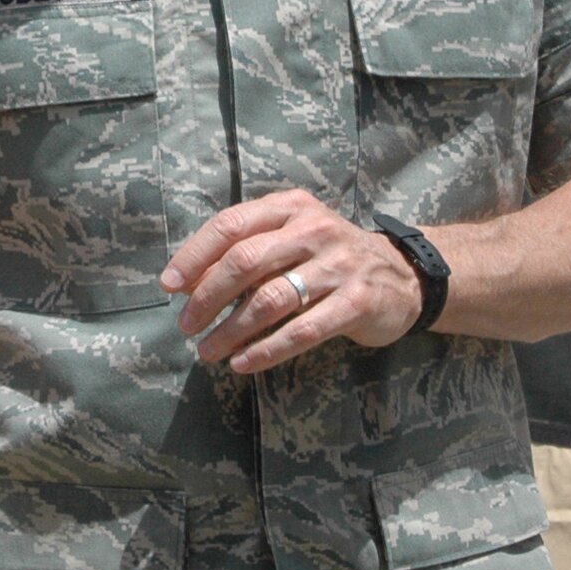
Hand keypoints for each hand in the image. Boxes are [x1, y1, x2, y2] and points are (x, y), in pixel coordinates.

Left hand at [160, 189, 421, 373]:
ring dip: (231, 330)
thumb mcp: (286, 239)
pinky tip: (243, 362)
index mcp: (289, 207)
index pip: (230, 225)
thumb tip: (184, 283)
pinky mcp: (357, 302)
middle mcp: (313, 230)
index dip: (194, 256)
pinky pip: (303, 331)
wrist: (402, 275)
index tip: (168, 285)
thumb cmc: (325, 257)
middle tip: (186, 325)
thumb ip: (241, 252)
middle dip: (208, 296)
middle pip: (246, 262)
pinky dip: (267, 350)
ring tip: (208, 351)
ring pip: (271, 300)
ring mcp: (338, 265)